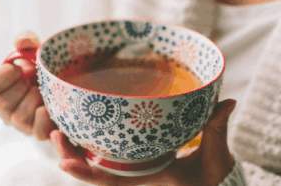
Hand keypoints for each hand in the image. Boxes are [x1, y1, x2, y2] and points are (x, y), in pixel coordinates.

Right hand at [0, 30, 56, 140]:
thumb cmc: (42, 68)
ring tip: (44, 91)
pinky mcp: (39, 133)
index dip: (3, 75)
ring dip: (35, 99)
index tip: (18, 68)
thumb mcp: (34, 50)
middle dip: (21, 88)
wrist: (67, 83)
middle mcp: (5, 109)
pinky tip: (50, 106)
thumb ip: (26, 40)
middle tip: (33, 80)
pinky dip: (46, 117)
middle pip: (1, 104)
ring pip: (19, 117)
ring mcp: (22, 124)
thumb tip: (24, 41)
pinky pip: (38, 131)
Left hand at [50, 99, 237, 185]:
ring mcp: (130, 164)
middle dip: (69, 154)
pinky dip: (88, 138)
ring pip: (94, 157)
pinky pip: (105, 147)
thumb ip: (216, 130)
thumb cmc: (212, 175)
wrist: (215, 183)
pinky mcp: (133, 153)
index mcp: (146, 179)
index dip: (86, 173)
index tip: (64, 164)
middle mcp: (132, 173)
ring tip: (56, 126)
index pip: (109, 181)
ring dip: (73, 144)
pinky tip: (75, 121)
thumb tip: (226, 103)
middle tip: (53, 132)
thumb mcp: (215, 156)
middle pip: (92, 168)